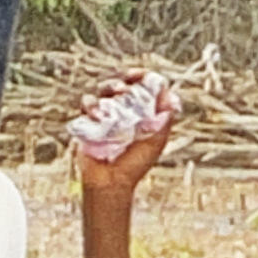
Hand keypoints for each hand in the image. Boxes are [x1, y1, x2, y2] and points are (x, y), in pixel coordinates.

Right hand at [74, 70, 176, 198]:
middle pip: (120, 85)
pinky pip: (87, 104)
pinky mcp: (88, 121)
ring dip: (107, 89)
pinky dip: (92, 105)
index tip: (138, 75)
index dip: (141, 77)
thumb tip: (170, 95)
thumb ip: (164, 120)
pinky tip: (98, 115)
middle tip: (123, 88)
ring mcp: (104, 115)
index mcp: (141, 113)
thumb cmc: (135, 165)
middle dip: (121, 82)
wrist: (111, 182)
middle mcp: (123, 111)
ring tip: (111, 99)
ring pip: (102, 91)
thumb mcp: (155, 141)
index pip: (142, 87)